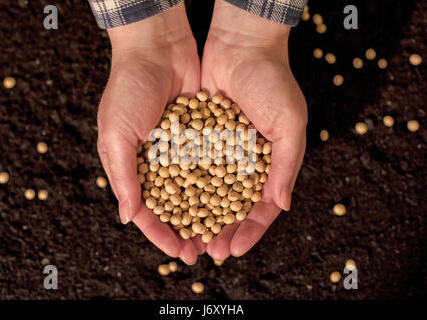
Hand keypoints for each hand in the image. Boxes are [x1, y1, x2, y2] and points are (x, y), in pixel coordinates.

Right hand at [97, 3, 203, 263]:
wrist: (156, 48)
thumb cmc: (127, 89)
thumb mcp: (116, 134)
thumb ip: (123, 176)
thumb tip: (127, 218)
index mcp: (133, 166)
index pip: (148, 210)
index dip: (162, 233)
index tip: (179, 253)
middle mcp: (159, 163)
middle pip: (176, 206)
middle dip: (190, 229)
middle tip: (206, 251)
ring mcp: (182, 150)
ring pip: (198, 189)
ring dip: (209, 211)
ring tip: (224, 232)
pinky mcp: (202, 136)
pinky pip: (213, 163)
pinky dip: (222, 181)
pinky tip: (236, 198)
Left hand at [201, 0, 306, 259]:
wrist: (241, 45)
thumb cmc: (273, 82)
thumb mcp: (290, 123)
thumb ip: (287, 165)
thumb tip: (282, 206)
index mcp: (268, 165)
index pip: (260, 207)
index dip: (248, 231)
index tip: (233, 249)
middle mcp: (242, 163)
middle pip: (231, 206)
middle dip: (220, 230)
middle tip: (207, 252)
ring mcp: (219, 152)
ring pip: (207, 192)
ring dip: (198, 217)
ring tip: (187, 239)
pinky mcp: (198, 139)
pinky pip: (189, 167)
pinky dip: (182, 187)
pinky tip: (171, 206)